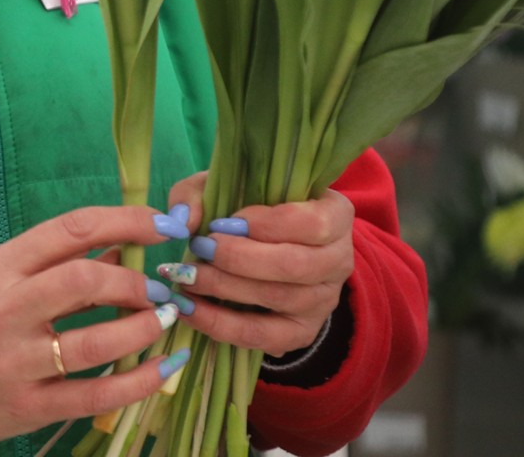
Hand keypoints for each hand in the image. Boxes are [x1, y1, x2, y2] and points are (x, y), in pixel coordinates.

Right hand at [0, 205, 195, 450]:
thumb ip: (59, 263)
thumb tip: (128, 245)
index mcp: (0, 266)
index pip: (72, 229)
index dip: (127, 221)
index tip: (165, 225)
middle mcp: (4, 309)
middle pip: (84, 280)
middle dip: (136, 280)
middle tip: (161, 286)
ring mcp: (15, 361)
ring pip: (96, 342)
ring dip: (143, 327)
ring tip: (164, 319)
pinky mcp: (28, 406)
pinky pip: (96, 394)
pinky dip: (139, 381)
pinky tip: (164, 367)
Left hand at [158, 171, 352, 356]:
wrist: (272, 248)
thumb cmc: (250, 210)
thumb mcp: (226, 187)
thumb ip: (200, 193)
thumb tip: (184, 220)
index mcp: (335, 215)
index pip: (311, 223)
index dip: (264, 224)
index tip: (222, 222)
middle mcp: (339, 260)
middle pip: (294, 266)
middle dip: (238, 258)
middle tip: (199, 248)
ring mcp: (324, 301)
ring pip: (278, 299)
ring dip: (224, 289)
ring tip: (186, 277)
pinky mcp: (302, 333)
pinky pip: (263, 336)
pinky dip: (221, 326)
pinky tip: (190, 310)